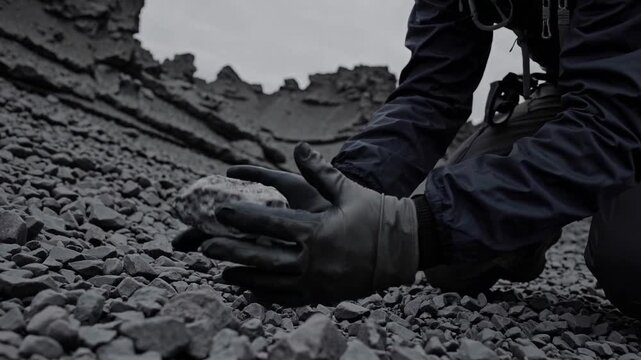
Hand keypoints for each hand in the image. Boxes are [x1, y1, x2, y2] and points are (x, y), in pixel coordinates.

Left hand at [194, 143, 418, 304]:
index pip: (270, 223)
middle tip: (204, 247)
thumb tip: (298, 147)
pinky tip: (252, 290)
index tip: (220, 212)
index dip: (242, 217)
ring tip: (222, 272)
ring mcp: (317, 280)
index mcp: (317, 231)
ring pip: (271, 281)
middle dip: (231, 251)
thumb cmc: (374, 214)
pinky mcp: (322, 294)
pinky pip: (288, 297)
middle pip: (262, 256)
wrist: (402, 248)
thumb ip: (320, 170)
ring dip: (244, 276)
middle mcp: (313, 259)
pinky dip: (266, 294)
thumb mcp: (347, 189)